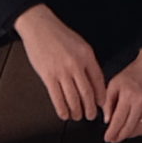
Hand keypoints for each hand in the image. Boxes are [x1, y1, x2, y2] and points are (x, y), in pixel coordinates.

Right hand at [17, 5, 105, 121]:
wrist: (39, 26)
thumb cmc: (59, 34)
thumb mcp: (80, 44)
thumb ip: (87, 62)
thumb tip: (93, 82)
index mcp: (86, 55)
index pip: (98, 81)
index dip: (101, 96)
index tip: (102, 104)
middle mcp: (76, 64)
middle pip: (87, 93)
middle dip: (90, 108)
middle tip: (91, 115)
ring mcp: (62, 71)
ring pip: (73, 98)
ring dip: (76, 111)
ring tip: (77, 116)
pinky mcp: (48, 76)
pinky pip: (57, 98)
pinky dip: (62, 109)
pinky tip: (64, 114)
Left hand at [101, 50, 141, 142]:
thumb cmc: (134, 71)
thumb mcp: (115, 82)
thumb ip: (108, 101)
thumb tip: (107, 120)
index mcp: (128, 96)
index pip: (118, 121)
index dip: (111, 133)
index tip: (107, 138)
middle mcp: (141, 103)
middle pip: (128, 128)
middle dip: (118, 137)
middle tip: (113, 139)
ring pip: (138, 130)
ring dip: (129, 136)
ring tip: (122, 135)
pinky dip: (140, 132)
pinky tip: (134, 131)